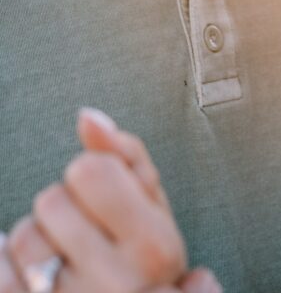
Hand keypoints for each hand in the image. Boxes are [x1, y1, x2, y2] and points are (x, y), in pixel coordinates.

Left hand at [0, 109, 222, 292]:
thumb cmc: (145, 259)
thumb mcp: (153, 206)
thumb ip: (126, 154)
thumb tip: (87, 116)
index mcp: (152, 244)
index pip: (91, 171)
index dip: (90, 174)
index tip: (102, 196)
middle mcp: (116, 281)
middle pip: (52, 202)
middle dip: (63, 207)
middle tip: (83, 229)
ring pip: (23, 239)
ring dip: (35, 238)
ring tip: (61, 254)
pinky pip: (1, 272)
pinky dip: (7, 264)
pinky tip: (33, 270)